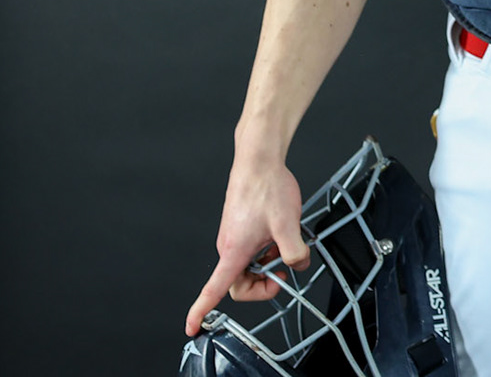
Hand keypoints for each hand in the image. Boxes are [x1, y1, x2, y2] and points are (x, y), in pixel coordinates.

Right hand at [184, 157, 308, 335]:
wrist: (258, 161)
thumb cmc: (266, 189)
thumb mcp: (288, 225)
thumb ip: (295, 253)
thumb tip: (297, 266)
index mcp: (234, 252)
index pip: (212, 291)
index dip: (200, 311)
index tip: (193, 328)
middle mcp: (228, 248)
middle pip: (239, 284)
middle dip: (262, 285)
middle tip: (283, 272)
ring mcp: (233, 238)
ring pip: (247, 266)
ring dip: (266, 265)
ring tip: (283, 246)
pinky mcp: (240, 229)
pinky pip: (250, 252)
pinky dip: (265, 251)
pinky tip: (278, 235)